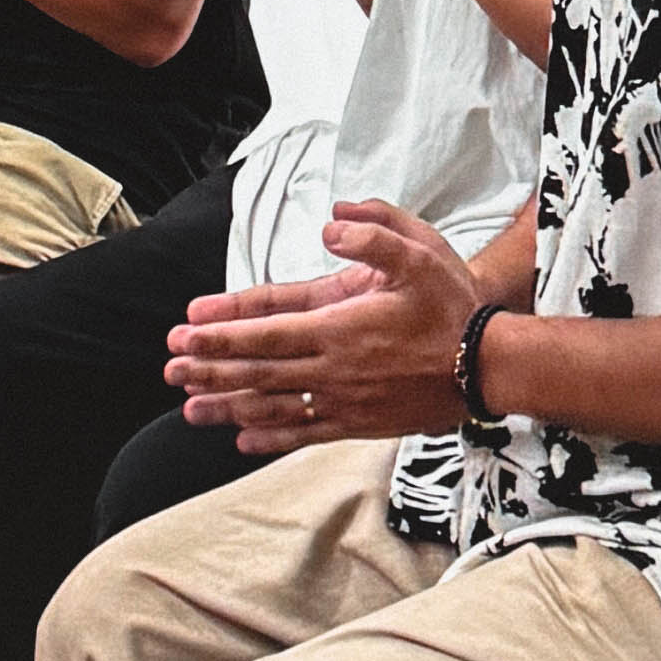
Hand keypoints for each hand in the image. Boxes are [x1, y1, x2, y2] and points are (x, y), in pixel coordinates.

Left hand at [169, 201, 486, 452]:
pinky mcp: (358, 423)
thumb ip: (375, 233)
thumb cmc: (453, 308)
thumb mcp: (422, 253)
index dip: (221, 335)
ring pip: (273, 406)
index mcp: (341, 328)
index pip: (266, 333)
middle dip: (210, 370)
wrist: (490, 368)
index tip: (184, 336)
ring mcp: (344, 402)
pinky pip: (305, 433)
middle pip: (258, 372)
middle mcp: (334, 370)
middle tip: (170, 369)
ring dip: (228, 406)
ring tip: (190, 409)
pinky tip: (243, 440)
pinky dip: (270, 437)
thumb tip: (331, 220)